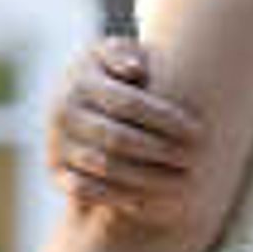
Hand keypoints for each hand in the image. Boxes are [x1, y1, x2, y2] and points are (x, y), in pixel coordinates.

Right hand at [46, 27, 203, 234]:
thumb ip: (125, 53)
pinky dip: (116, 196)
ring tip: (179, 183)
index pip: (128, 103)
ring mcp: (56, 143)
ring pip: (103, 166)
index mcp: (79, 80)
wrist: (79, 101)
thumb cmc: (112, 74)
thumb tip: (136, 71)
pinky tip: (148, 199)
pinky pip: (83, 189)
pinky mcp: (55, 170)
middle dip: (160, 150)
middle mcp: (62, 112)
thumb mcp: (114, 52)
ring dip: (145, 178)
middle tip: (193, 160)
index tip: (198, 131)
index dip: (166, 120)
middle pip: (117, 138)